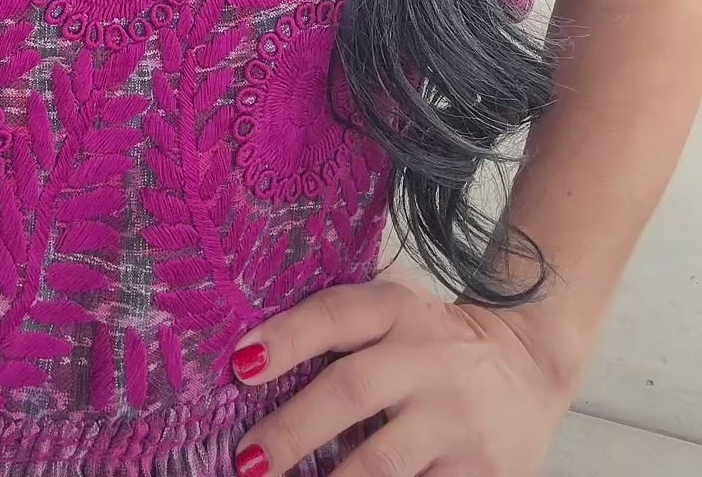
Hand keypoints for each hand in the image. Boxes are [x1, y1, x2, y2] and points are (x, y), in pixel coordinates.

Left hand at [230, 279, 573, 475]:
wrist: (531, 364)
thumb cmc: (435, 343)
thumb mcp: (397, 315)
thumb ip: (340, 332)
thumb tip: (250, 367)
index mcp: (400, 311)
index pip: (338, 313)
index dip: (288, 337)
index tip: (241, 365)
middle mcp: (429, 359)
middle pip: (352, 389)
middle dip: (293, 429)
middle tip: (248, 460)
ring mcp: (457, 419)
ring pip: (385, 460)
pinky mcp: (482, 472)